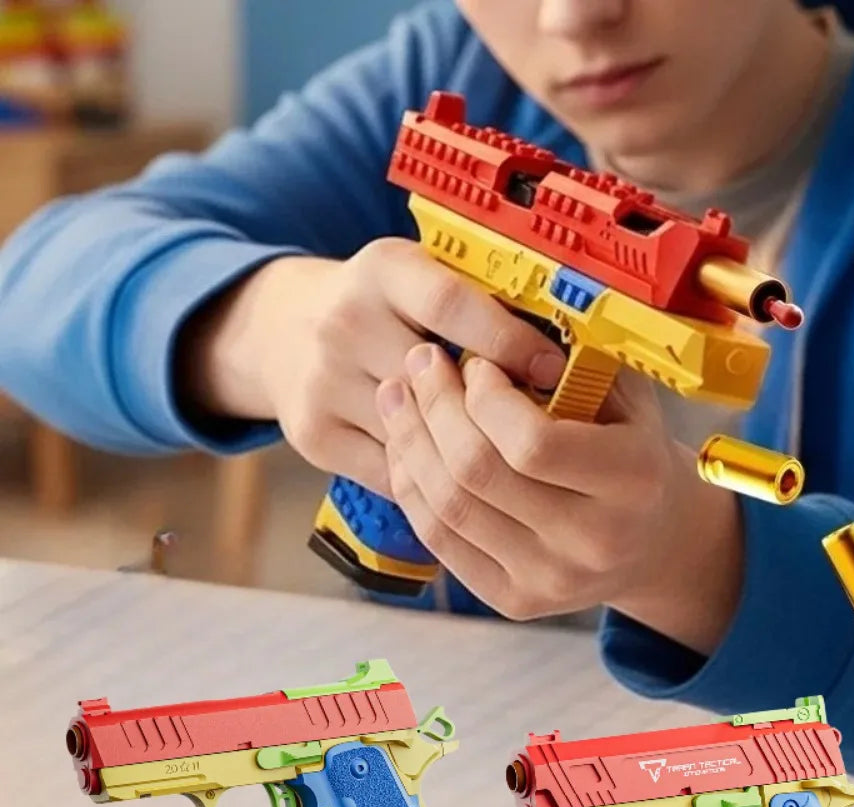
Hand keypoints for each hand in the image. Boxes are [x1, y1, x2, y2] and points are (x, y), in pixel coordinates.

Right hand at [175, 241, 566, 495]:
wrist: (278, 332)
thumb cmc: (379, 308)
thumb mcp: (418, 278)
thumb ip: (478, 300)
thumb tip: (564, 343)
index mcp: (384, 269)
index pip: (454, 305)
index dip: (511, 342)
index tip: (555, 372)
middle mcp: (345, 320)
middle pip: (437, 379)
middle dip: (495, 406)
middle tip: (543, 427)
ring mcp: (323, 381)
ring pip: (418, 434)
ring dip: (466, 449)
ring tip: (506, 455)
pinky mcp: (312, 434)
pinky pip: (393, 473)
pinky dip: (430, 480)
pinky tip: (457, 474)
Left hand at [376, 343, 743, 650]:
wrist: (650, 540)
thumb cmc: (630, 448)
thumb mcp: (625, 395)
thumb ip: (573, 362)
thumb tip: (491, 315)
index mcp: (633, 482)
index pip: (533, 443)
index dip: (486, 396)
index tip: (474, 362)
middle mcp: (593, 541)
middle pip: (477, 473)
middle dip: (434, 407)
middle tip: (419, 364)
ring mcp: (549, 580)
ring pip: (448, 506)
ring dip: (410, 442)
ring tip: (398, 396)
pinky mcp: (513, 600)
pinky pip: (440, 538)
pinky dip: (412, 486)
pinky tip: (406, 446)